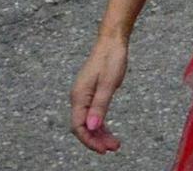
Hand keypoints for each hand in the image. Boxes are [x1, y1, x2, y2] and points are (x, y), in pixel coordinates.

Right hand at [70, 33, 129, 152]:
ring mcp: (84, 96)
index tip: (103, 150)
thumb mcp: (109, 84)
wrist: (112, 41)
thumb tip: (92, 127)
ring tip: (115, 144)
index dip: (89, 140)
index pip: (79, 126)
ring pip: (89, 122)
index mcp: (79, 96)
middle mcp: (78, 98)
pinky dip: (100, 125)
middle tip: (113, 148)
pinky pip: (93, 114)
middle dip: (96, 140)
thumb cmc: (111, 59)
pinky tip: (109, 132)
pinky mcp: (91, 94)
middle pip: (83, 127)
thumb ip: (100, 106)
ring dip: (100, 134)